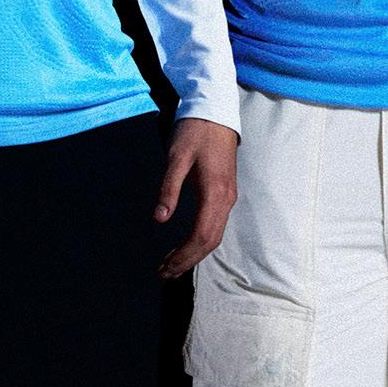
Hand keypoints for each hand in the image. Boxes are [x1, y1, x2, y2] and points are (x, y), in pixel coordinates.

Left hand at [151, 119, 237, 280]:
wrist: (216, 113)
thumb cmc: (194, 133)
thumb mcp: (176, 158)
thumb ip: (168, 188)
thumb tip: (159, 219)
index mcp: (215, 193)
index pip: (201, 236)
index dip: (183, 255)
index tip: (164, 267)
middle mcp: (226, 200)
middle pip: (209, 242)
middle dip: (187, 261)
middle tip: (163, 273)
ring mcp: (228, 197)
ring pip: (214, 236)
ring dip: (193, 254)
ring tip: (171, 266)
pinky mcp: (224, 193)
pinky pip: (215, 226)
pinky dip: (200, 242)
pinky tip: (185, 246)